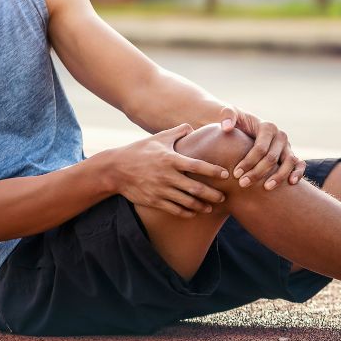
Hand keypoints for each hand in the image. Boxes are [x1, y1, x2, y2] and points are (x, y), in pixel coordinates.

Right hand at [104, 124, 229, 217]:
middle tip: (224, 197)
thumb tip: (192, 127)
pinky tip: (194, 212)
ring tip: (211, 208)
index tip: (225, 174)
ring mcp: (160, 190)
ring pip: (186, 202)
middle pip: (195, 188)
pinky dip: (186, 212)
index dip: (213, 171)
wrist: (115, 169)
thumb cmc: (139, 150)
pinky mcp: (154, 201)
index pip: (197, 166)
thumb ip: (177, 132)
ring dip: (201, 206)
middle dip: (212, 194)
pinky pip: (174, 209)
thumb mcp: (158, 138)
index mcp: (170, 159)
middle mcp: (167, 176)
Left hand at [219, 106, 305, 190]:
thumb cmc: (237, 122)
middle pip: (272, 158)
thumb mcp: (229, 114)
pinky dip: (298, 173)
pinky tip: (291, 183)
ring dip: (279, 177)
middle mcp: (280, 136)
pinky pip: (299, 164)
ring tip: (266, 188)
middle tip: (242, 184)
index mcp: (267, 127)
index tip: (235, 174)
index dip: (248, 161)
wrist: (246, 127)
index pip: (260, 148)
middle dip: (257, 172)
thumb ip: (227, 115)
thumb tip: (226, 127)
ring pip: (289, 162)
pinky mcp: (290, 155)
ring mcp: (287, 146)